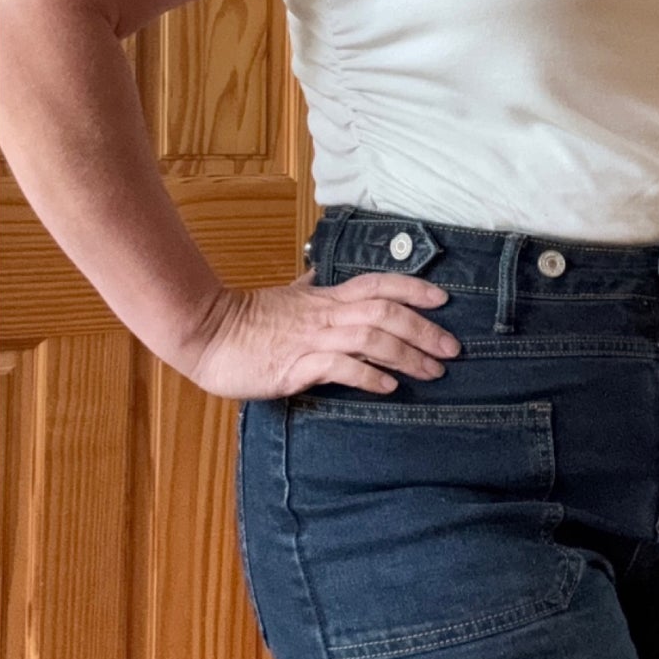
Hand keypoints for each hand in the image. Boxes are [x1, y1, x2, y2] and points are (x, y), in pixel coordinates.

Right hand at [183, 270, 458, 399]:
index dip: (412, 290)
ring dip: (407, 355)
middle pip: (384, 312)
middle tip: (452, 349)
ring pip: (371, 338)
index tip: (443, 299)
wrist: (206, 333)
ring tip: (432, 372)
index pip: (377, 285)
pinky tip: (388, 387)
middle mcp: (323, 315)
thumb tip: (317, 272)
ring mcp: (311, 339)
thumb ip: (306, 287)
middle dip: (423, 329)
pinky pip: (340, 367)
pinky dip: (369, 375)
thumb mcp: (283, 297)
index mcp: (323, 298)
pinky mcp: (296, 366)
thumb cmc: (244, 320)